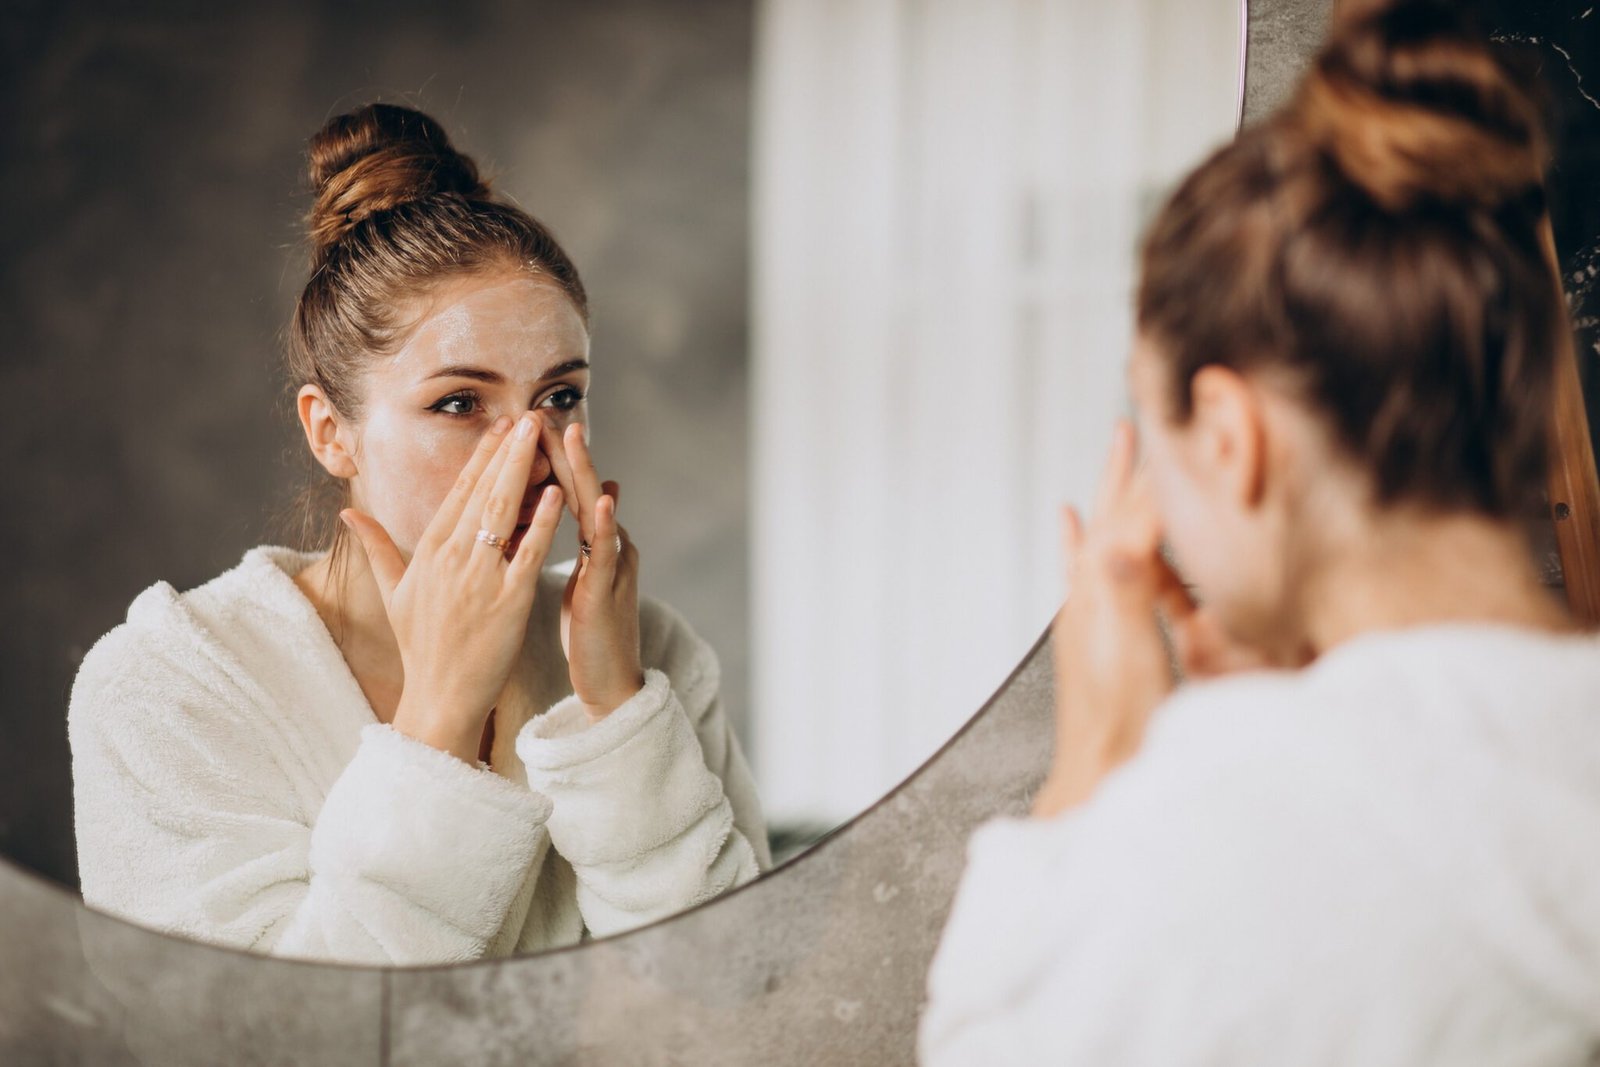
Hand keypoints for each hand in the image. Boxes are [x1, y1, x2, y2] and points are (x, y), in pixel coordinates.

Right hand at [341, 412, 564, 762]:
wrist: (440, 697)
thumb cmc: (422, 646)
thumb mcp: (394, 592)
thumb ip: (377, 547)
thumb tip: (349, 512)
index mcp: (428, 552)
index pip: (458, 493)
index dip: (481, 457)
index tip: (499, 426)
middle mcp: (451, 559)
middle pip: (483, 492)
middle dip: (507, 450)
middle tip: (528, 415)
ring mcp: (480, 579)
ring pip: (504, 513)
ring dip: (524, 470)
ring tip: (541, 437)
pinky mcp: (508, 601)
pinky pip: (528, 553)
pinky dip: (542, 522)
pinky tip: (557, 493)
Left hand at [543, 420, 644, 720]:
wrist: (612, 681)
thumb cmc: (591, 630)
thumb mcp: (581, 576)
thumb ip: (579, 538)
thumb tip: (586, 498)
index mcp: (589, 541)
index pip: (564, 490)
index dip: (545, 458)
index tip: (523, 425)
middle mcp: (605, 544)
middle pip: (581, 488)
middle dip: (563, 450)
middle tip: (544, 412)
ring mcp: (611, 566)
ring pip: (596, 511)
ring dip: (585, 472)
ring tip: (573, 436)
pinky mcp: (610, 592)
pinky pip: (607, 555)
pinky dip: (606, 525)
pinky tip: (602, 501)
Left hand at [1033, 421, 1175, 817]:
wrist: (1095, 777)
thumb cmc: (1121, 724)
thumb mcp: (1132, 654)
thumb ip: (1124, 593)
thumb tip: (1109, 535)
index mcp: (1102, 593)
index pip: (1134, 516)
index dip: (1159, 475)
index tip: (1178, 428)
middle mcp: (1089, 595)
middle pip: (1114, 514)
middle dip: (1131, 469)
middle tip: (1140, 420)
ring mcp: (1089, 614)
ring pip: (1104, 533)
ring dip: (1114, 491)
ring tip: (1117, 450)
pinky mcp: (1094, 634)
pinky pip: (1085, 569)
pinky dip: (1081, 539)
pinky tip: (1071, 522)